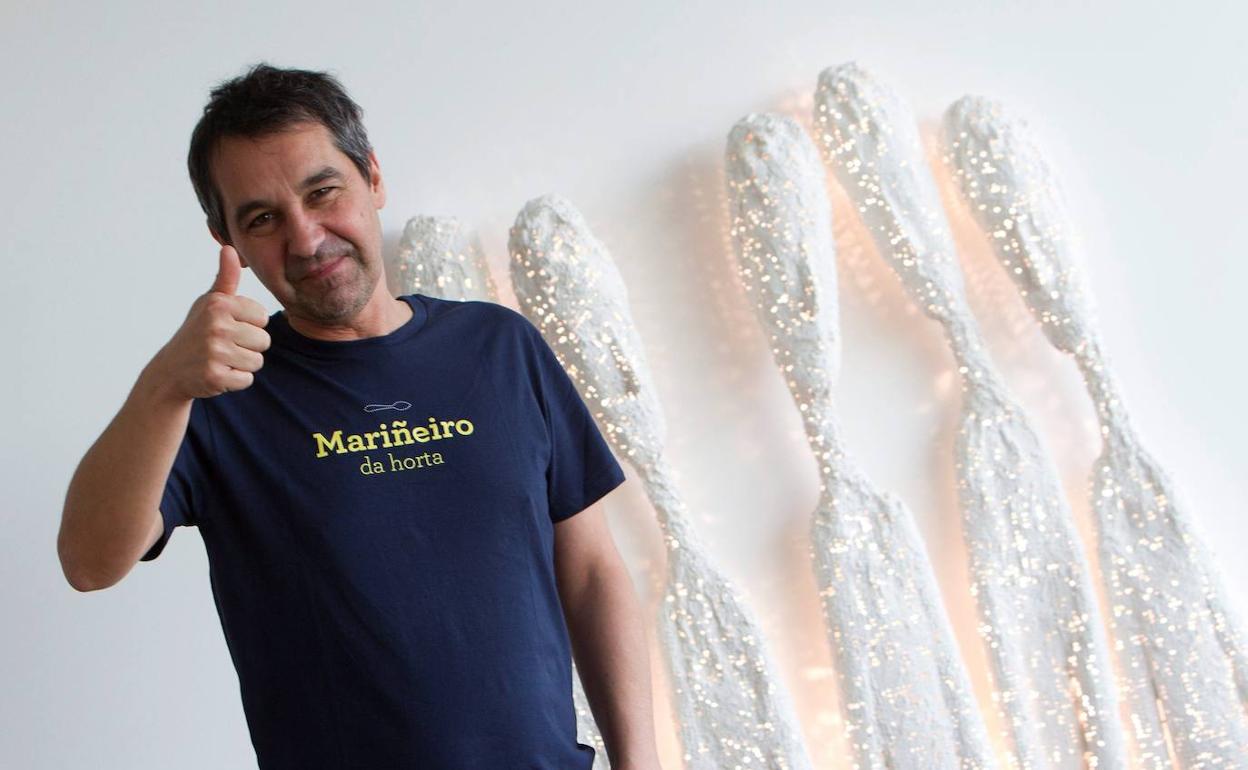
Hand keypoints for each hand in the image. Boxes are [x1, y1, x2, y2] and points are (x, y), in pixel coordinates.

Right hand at [150, 245, 270, 400]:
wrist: (171, 370)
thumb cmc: (197, 331)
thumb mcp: (209, 302)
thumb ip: (225, 278)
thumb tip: (229, 248)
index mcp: (219, 305)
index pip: (263, 317)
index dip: (250, 325)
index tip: (229, 327)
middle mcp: (216, 326)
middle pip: (264, 341)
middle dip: (248, 347)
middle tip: (224, 346)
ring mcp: (214, 352)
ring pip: (257, 361)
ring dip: (242, 364)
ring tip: (221, 359)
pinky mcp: (214, 376)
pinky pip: (246, 380)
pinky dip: (235, 380)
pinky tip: (218, 373)